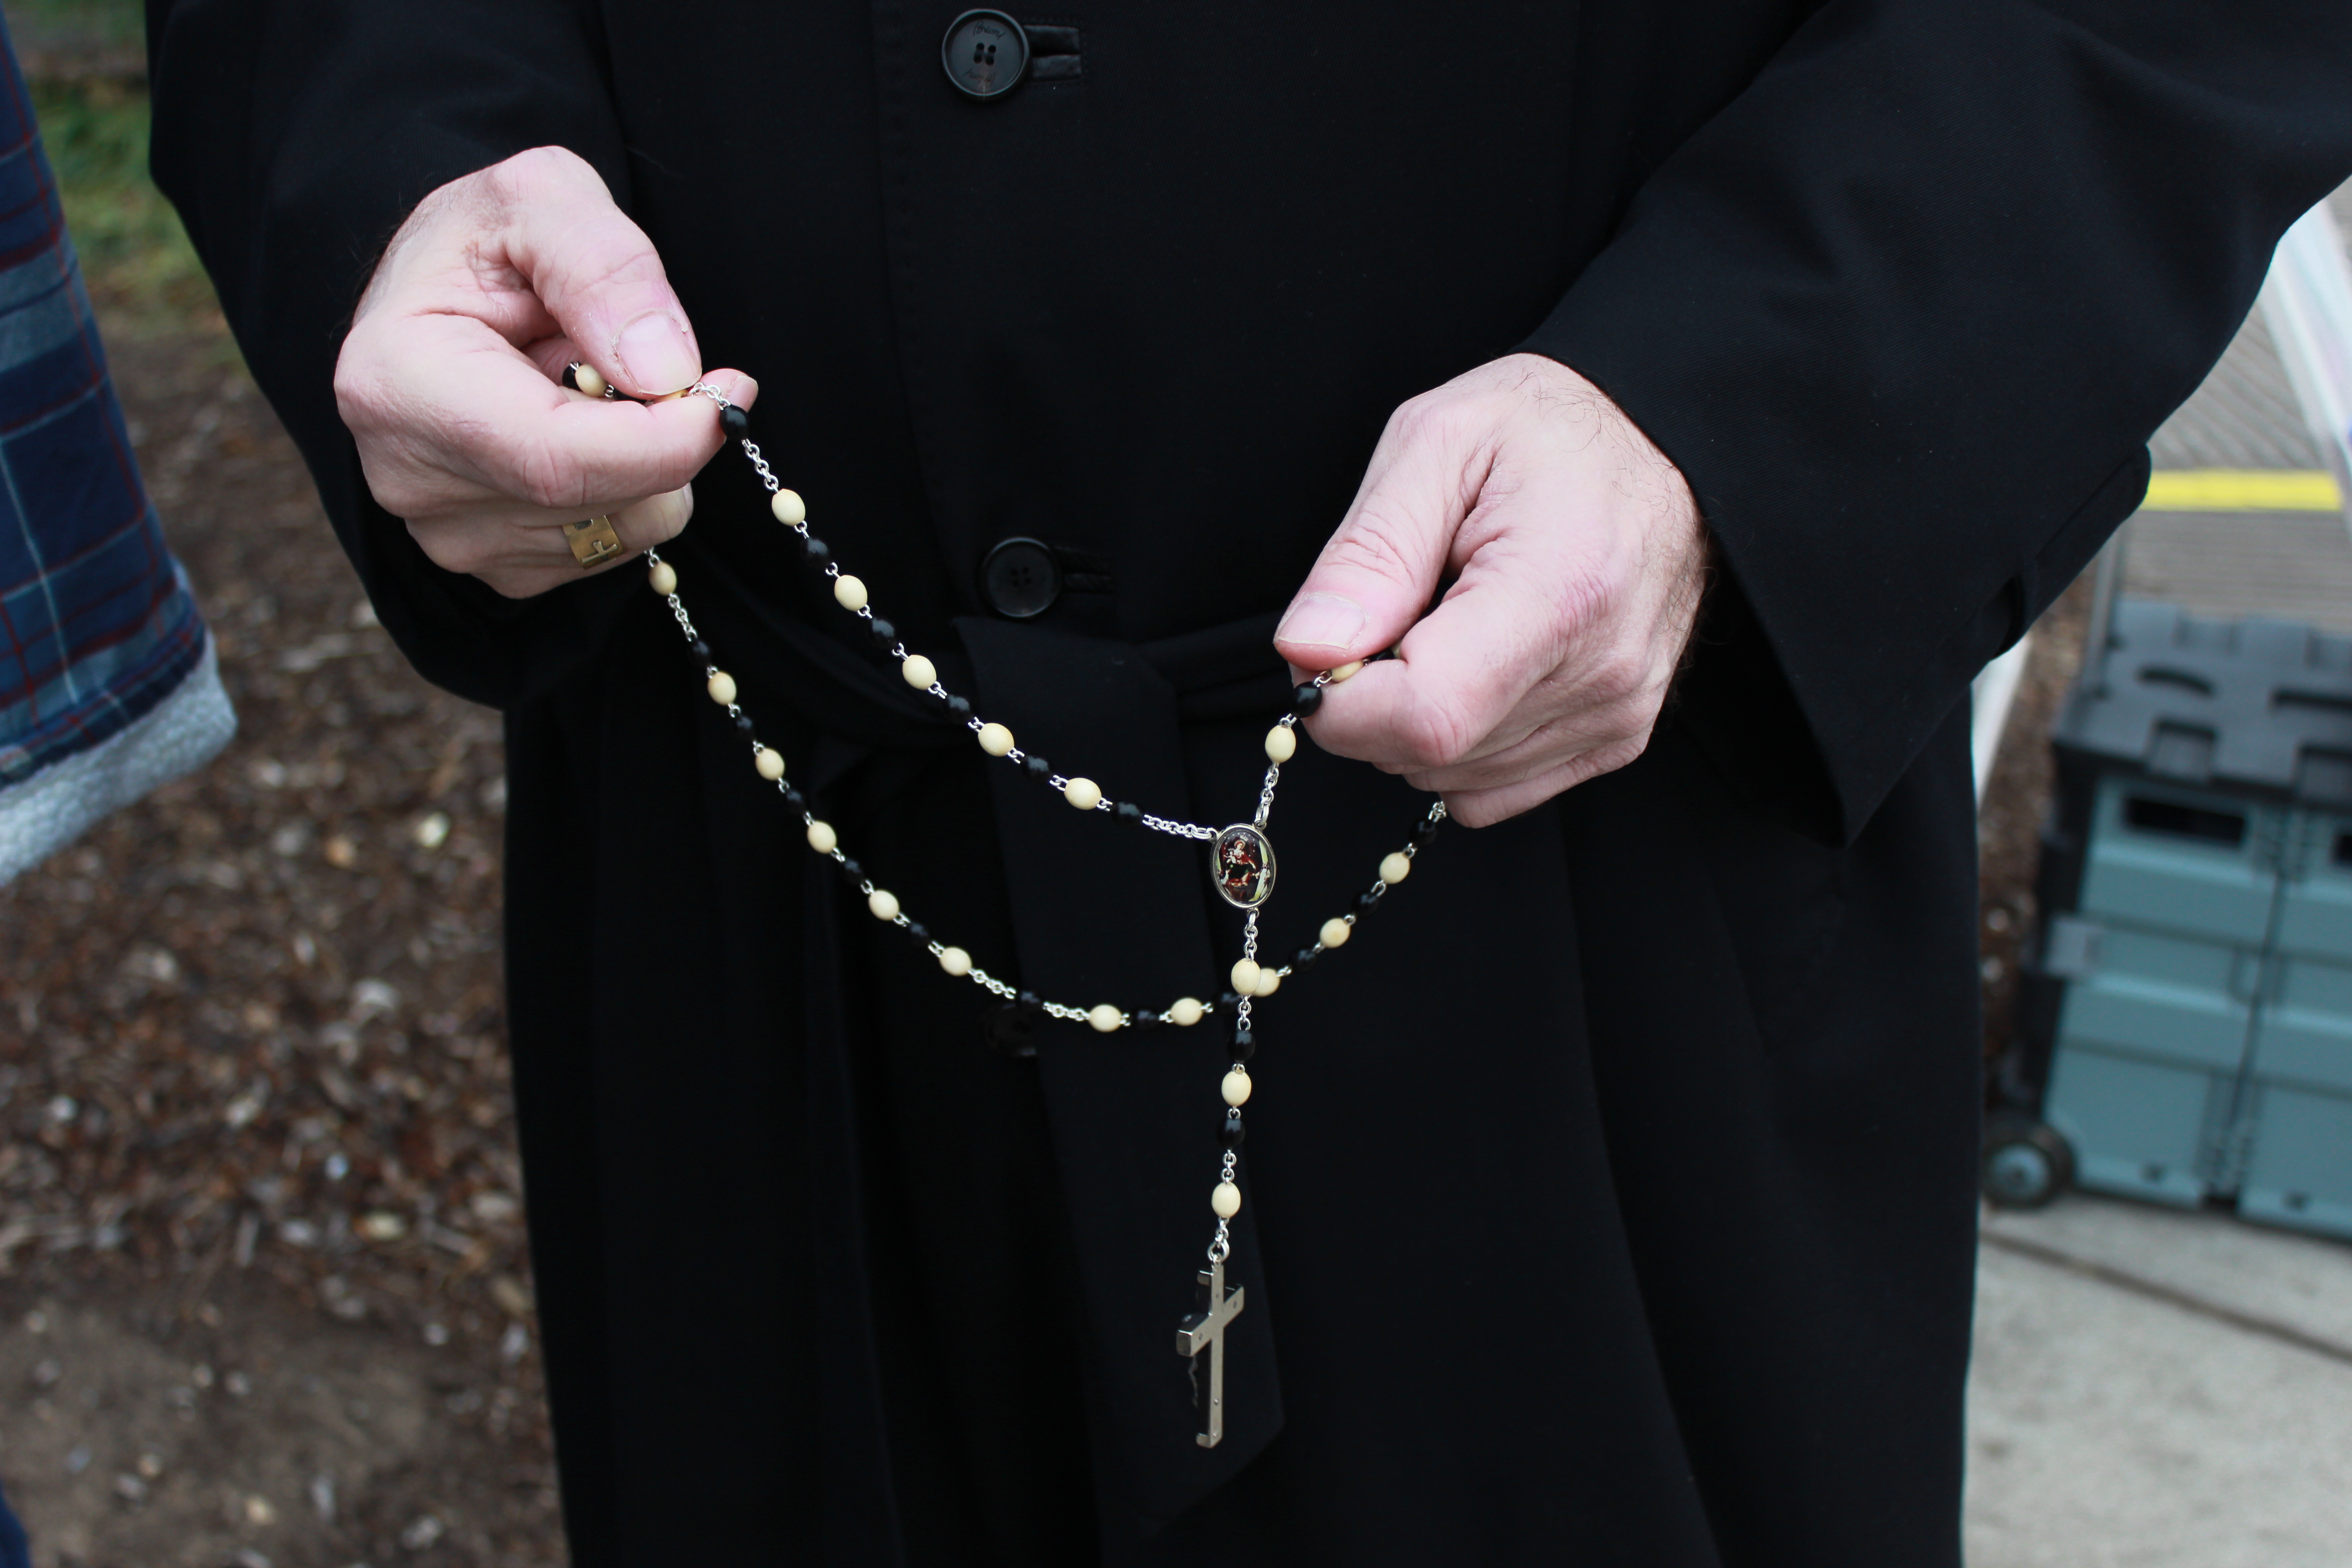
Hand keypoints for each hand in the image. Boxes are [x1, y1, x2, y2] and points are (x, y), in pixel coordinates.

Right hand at [334, 146, 757, 598]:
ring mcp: (449, 535)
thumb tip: (664, 370)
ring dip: (647, 458)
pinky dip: (628, 490)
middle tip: (649, 359)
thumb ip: (604, 266)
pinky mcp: (495, 564)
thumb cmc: (488, 239)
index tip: (730, 388)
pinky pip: (617, 548)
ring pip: (626, 528)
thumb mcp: (542, 197)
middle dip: (664, 432)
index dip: (669, 436)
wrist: (442, 291)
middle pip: (602, 497)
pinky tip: (575, 430)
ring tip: (582, 385)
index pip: (559, 459)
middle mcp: (410, 479)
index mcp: (399, 385)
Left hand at [1273, 354, 1708, 827]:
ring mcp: (1615, 710)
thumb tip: (1310, 654)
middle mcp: (1602, 669)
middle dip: (1370, 704)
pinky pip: (1494, 789)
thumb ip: (1366, 556)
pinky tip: (1473, 665)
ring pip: (1454, 780)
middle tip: (1388, 613)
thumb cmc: (1549, 430)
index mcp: (1559, 590)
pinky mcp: (1616, 734)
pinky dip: (1458, 745)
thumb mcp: (1434, 443)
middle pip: (1430, 756)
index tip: (1326, 652)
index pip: (1426, 718)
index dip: (1344, 704)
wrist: (1659, 438)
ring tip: (1445, 622)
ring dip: (1413, 721)